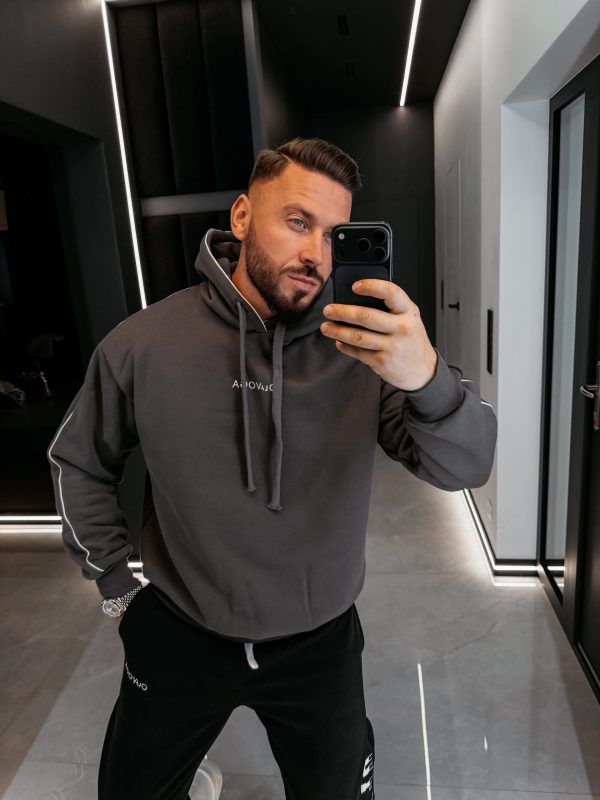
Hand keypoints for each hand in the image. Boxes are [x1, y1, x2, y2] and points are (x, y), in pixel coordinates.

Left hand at [320, 279, 437, 390]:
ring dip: (338, 331)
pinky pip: (358, 352)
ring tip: (326, 327)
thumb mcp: (409, 318)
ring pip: (358, 336)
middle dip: (342, 312)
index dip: (371, 286)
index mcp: (409, 311)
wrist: (423, 370)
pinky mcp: (382, 362)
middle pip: (366, 316)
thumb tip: (357, 299)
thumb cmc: (412, 340)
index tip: (355, 286)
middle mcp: (402, 328)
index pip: (390, 292)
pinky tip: (339, 341)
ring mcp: (392, 347)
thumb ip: (390, 308)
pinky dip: (345, 346)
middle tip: (329, 310)